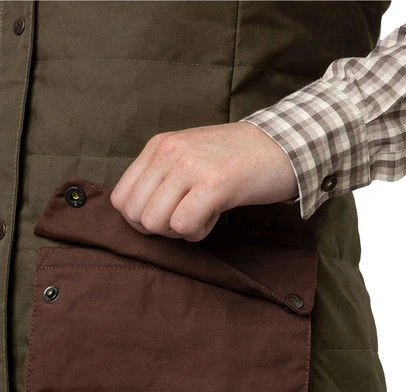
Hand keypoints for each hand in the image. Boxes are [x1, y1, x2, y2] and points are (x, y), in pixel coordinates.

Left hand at [110, 121, 298, 241]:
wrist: (284, 144)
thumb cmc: (236, 160)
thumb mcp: (188, 157)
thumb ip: (160, 179)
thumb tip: (137, 217)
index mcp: (158, 146)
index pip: (121, 199)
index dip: (140, 219)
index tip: (168, 215)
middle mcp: (169, 152)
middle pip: (135, 215)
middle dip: (158, 229)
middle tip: (187, 217)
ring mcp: (190, 166)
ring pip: (154, 222)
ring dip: (179, 231)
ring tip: (203, 213)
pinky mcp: (214, 184)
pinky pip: (183, 226)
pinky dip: (198, 232)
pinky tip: (215, 216)